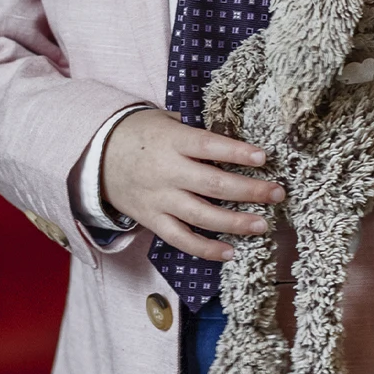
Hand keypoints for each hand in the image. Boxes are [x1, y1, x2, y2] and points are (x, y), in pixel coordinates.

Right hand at [102, 109, 284, 261]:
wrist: (97, 155)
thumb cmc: (141, 134)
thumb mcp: (166, 121)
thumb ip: (197, 133)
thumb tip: (237, 143)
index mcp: (172, 141)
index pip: (209, 146)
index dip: (237, 152)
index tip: (264, 157)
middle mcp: (166, 171)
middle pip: (213, 184)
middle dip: (249, 190)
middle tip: (277, 193)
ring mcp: (159, 198)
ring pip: (201, 215)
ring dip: (235, 222)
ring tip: (262, 224)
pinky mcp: (152, 219)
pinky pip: (181, 239)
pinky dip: (206, 249)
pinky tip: (230, 252)